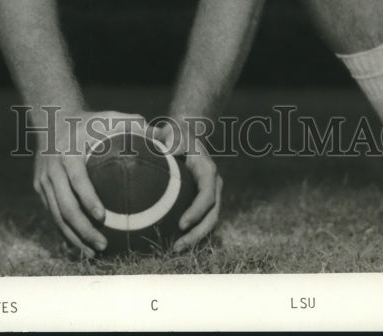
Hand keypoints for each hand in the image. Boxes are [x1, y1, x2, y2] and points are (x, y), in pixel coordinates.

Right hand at [33, 108, 146, 256]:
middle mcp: (52, 168)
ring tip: (94, 253)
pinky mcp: (40, 189)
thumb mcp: (108, 117)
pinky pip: (53, 215)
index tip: (103, 217)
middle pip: (64, 206)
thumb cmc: (89, 121)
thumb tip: (164, 135)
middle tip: (103, 245)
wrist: (52, 119)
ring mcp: (43, 180)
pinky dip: (66, 232)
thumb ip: (134, 124)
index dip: (88, 199)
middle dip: (83, 229)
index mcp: (69, 151)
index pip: (77, 179)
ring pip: (56, 216)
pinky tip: (82, 245)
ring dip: (74, 237)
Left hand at [152, 118, 221, 251]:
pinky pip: (202, 222)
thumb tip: (169, 151)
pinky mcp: (204, 203)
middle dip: (197, 234)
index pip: (207, 196)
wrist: (186, 136)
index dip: (197, 212)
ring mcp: (211, 196)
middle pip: (212, 216)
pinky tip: (174, 242)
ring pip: (209, 222)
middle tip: (177, 247)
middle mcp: (213, 185)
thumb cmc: (177, 136)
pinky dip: (192, 234)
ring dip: (195, 238)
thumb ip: (172, 140)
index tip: (181, 224)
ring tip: (175, 249)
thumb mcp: (175, 134)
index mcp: (208, 171)